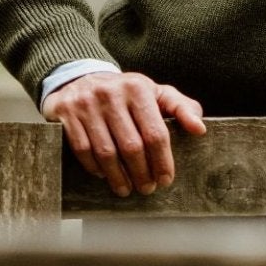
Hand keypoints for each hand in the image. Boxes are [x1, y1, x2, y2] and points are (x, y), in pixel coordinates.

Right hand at [40, 71, 205, 197]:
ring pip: (106, 152)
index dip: (163, 161)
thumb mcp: (154, 93)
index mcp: (138, 88)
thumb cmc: (124, 92)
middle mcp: (111, 93)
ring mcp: (86, 103)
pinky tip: (104, 176)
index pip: (155, 132)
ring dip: (118, 177)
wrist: (79, 77)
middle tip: (147, 188)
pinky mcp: (66, 113)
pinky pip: (83, 150)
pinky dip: (95, 168)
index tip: (166, 179)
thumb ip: (180, 108)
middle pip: (132, 146)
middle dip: (142, 173)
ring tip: (127, 188)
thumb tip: (199, 129)